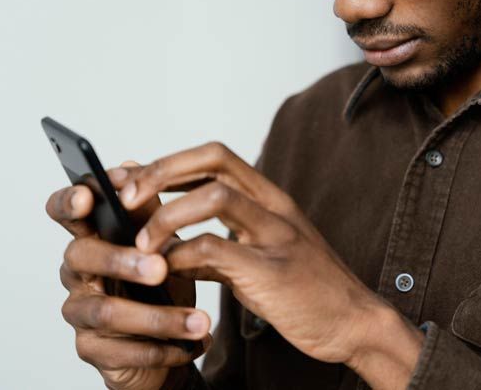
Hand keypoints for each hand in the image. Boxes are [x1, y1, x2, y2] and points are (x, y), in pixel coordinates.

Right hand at [46, 162, 211, 389]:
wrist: (170, 342)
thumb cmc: (162, 285)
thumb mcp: (164, 243)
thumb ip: (148, 211)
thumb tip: (132, 166)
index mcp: (93, 237)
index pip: (67, 211)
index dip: (70, 201)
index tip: (90, 195)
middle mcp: (78, 272)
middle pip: (83, 257)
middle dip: (123, 260)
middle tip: (161, 268)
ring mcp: (80, 312)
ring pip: (107, 311)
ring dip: (158, 317)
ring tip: (199, 321)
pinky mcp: (91, 350)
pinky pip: (121, 352)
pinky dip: (160, 349)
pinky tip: (190, 346)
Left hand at [113, 142, 408, 366]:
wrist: (354, 323)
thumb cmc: (308, 291)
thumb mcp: (259, 258)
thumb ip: (219, 245)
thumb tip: (169, 245)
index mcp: (270, 199)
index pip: (215, 156)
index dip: (170, 162)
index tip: (134, 180)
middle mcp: (274, 206)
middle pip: (213, 160)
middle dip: (162, 172)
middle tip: (126, 196)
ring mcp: (276, 235)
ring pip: (214, 196)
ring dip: (167, 215)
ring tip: (140, 243)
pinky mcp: (272, 270)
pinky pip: (216, 248)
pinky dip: (181, 255)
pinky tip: (166, 271)